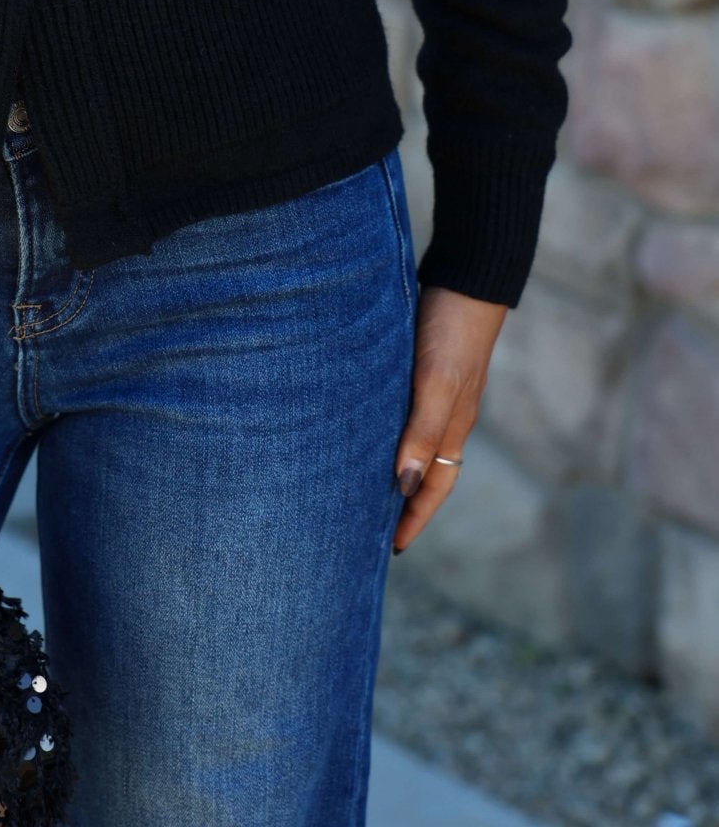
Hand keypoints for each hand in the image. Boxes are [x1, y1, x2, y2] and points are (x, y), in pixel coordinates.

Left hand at [391, 283, 507, 552]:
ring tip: (361, 487)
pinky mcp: (422, 370)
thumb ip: (422, 431)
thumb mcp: (436, 383)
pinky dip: (388, 434)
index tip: (392, 548)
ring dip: (393, 469)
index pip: (434, 486)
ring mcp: (435, 393)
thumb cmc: (450, 330)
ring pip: (413, 444)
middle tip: (369, 528)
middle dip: (403, 502)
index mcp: (452, 426)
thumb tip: (405, 485)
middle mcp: (446, 415)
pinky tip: (364, 431)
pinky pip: (404, 416)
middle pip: (426, 472)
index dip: (415, 517)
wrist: (466, 278)